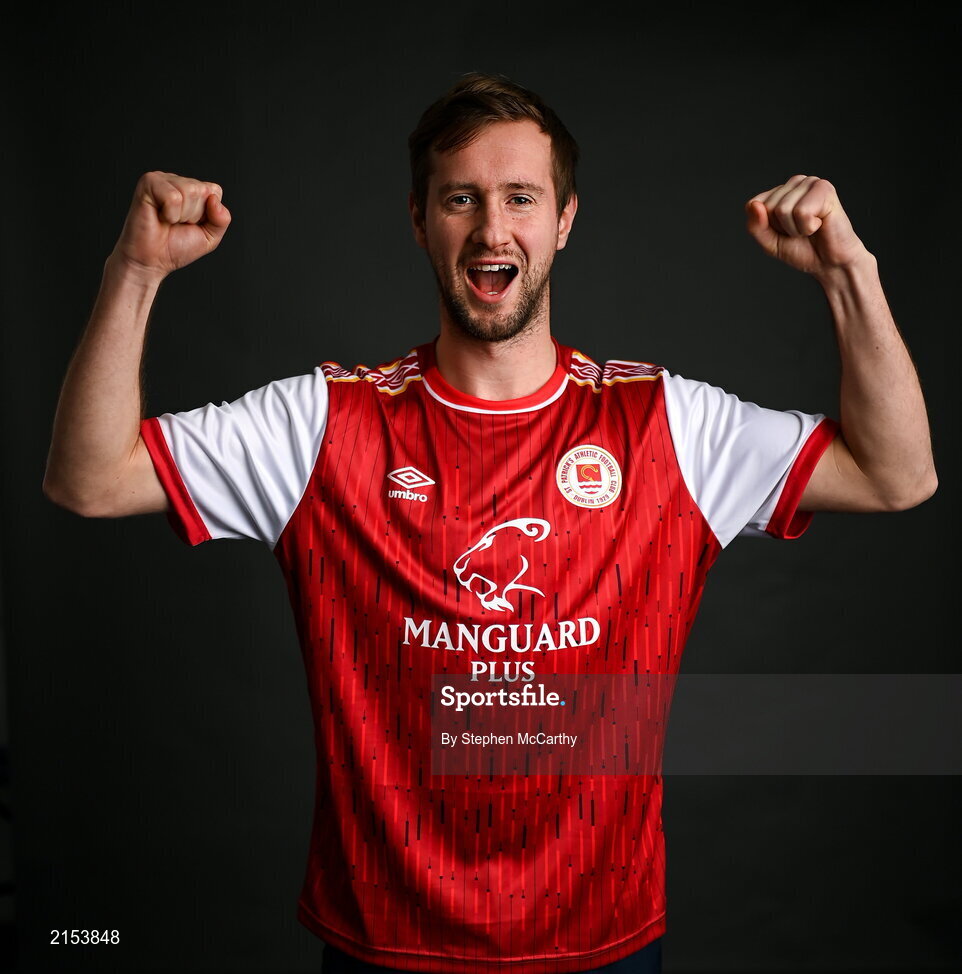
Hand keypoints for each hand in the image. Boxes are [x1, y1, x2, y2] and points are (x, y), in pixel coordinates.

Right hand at [110, 171, 230, 280]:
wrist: (152, 260)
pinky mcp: (148, 182)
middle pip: (202, 191)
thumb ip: (222, 219)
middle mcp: (177, 181)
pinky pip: (173, 197)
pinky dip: (170, 214)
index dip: (208, 214)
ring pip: (189, 191)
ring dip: (181, 215)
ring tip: (168, 220)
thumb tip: (214, 199)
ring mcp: (162, 180)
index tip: (191, 224)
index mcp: (192, 190)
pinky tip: (159, 216)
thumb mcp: (210, 237)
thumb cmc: (175, 247)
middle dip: (193, 215)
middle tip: (177, 224)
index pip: (215, 191)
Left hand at [745, 175, 869, 275]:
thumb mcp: (769, 242)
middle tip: (801, 231)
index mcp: (780, 191)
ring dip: (796, 229)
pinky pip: (801, 212)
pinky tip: (820, 224)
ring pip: (783, 210)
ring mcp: (810, 183)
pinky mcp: (824, 189)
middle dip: (782, 228)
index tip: (785, 232)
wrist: (830, 263)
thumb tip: (754, 205)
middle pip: (767, 207)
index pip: (753, 204)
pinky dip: (808, 226)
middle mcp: (795, 182)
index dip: (767, 226)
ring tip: (811, 228)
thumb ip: (755, 226)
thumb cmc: (803, 250)